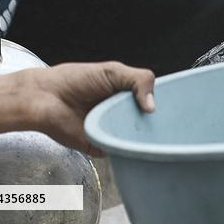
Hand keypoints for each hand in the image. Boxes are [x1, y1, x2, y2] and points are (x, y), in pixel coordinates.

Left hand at [24, 62, 155, 154]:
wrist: (46, 98)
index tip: (178, 109)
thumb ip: (140, 80)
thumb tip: (153, 107)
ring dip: (142, 139)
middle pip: (148, 122)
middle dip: (156, 124)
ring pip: (136, 139)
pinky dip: (126, 150)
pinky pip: (119, 152)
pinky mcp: (101, 147)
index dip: (165, 104)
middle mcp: (122, 114)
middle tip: (167, 126)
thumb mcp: (113, 71)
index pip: (153, 101)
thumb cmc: (76, 80)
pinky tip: (132, 146)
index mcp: (128, 95)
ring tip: (151, 137)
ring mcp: (112, 131)